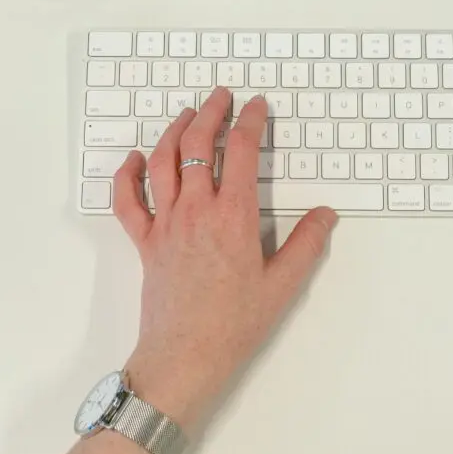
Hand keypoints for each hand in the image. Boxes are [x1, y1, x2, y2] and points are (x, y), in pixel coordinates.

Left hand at [109, 88, 336, 431]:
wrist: (185, 356)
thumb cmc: (234, 325)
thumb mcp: (283, 286)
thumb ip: (306, 244)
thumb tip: (325, 215)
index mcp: (233, 216)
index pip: (241, 151)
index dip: (250, 121)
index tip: (256, 107)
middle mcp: (196, 211)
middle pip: (196, 145)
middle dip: (210, 113)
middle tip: (222, 97)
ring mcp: (166, 224)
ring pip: (162, 162)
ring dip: (174, 131)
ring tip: (187, 114)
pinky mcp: (145, 242)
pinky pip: (128, 200)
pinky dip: (128, 174)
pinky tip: (136, 158)